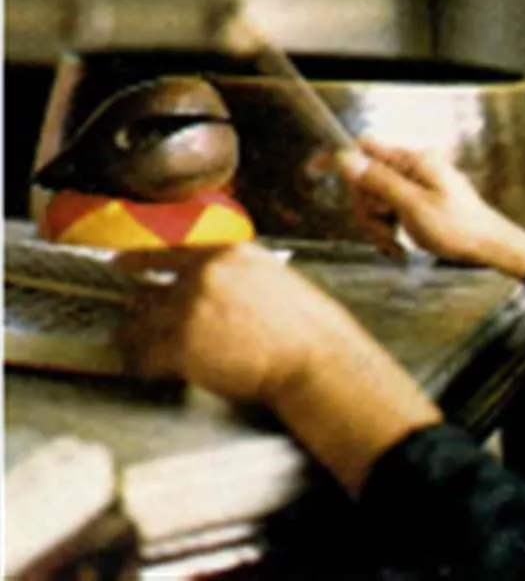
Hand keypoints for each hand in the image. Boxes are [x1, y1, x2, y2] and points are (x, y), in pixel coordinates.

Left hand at [113, 243, 440, 491]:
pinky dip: (144, 364)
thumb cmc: (300, 320)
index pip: (166, 249)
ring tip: (134, 346)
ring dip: (137, 337)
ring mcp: (190, 311)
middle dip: (141, 307)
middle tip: (136, 319)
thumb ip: (232, 269)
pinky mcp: (184, 347)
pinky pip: (147, 356)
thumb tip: (204, 275)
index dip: (137, 258)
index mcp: (224, 254)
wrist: (311, 354)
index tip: (120, 263)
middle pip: (150, 290)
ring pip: (143, 324)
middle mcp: (203, 276)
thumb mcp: (268, 274)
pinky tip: (148, 368)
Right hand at [338, 139, 524, 278]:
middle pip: (366, 181)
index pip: (366, 148)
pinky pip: (390, 211)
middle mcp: (413, 167)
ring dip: (379, 225)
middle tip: (386, 231)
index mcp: (413, 161)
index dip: (339, 158)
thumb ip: (379, 181)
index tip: (314, 168)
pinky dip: (390, 229)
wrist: (489, 246)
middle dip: (368, 210)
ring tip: (397, 244)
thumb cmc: (458, 227)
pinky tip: (401, 247)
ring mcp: (415, 184)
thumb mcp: (414, 206)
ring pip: (375, 200)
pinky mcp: (417, 200)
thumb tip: (346, 158)